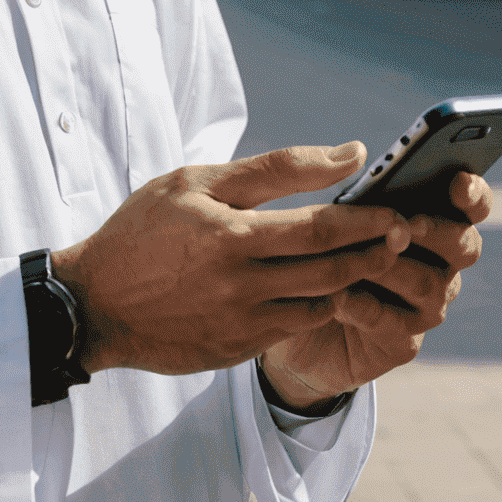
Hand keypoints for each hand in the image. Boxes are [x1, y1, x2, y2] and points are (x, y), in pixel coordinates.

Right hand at [51, 144, 410, 378]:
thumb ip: (273, 168)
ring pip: (321, 303)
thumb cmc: (145, 229)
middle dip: (376, 251)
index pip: (320, 227)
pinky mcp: (237, 348)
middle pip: (331, 269)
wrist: (95, 302)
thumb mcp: (195, 180)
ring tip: (378, 260)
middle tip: (406, 234)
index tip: (398, 209)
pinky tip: (333, 287)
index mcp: (232, 235)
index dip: (367, 220)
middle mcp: (242, 283)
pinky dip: (324, 306)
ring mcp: (242, 322)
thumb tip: (347, 152)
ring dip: (357, 281)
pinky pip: (297, 327)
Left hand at [259, 171, 492, 409]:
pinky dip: (369, 309)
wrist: (291, 314)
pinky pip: (398, 328)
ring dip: (395, 269)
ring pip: (431, 286)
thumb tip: (354, 152)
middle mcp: (439, 262)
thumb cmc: (316, 248)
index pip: (471, 203)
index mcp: (430, 218)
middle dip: (437, 231)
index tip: (457, 182)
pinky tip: (340, 298)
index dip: (473, 192)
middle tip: (407, 223)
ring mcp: (426, 306)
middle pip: (464, 244)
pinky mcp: (403, 343)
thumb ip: (352, 189)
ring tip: (360, 259)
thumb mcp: (330, 212)